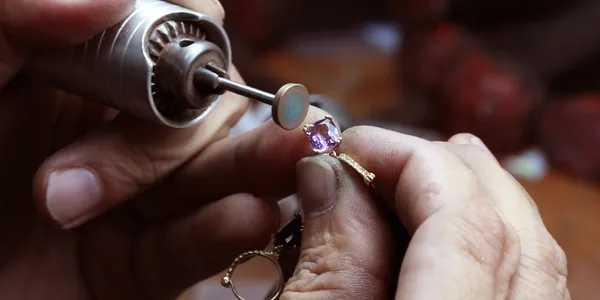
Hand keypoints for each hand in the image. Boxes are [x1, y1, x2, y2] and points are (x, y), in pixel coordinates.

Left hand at [0, 1, 280, 298]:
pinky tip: (249, 215)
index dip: (173, 29)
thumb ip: (8, 26)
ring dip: (247, 165)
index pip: (155, 24)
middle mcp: (110, 127)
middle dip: (169, 132)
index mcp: (66, 73)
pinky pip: (194, 246)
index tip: (160, 48)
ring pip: (216, 170)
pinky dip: (224, 231)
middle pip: (199, 101)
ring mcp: (133, 197)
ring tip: (286, 158)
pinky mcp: (140, 265)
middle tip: (71, 187)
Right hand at [175, 116, 569, 298]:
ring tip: (421, 180)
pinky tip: (443, 242)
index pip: (461, 218)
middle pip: (514, 230)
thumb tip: (330, 176)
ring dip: (475, 204)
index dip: (407, 160)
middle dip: (448, 170)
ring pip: (532, 260)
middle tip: (389, 151)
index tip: (350, 147)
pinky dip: (489, 250)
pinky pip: (524, 289)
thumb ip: (324, 260)